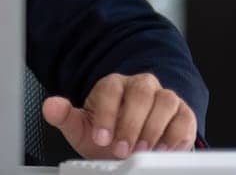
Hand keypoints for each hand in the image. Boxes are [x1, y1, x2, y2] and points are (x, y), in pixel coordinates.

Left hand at [42, 73, 196, 158]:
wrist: (129, 146)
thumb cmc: (106, 134)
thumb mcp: (82, 128)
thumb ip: (65, 116)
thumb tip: (50, 106)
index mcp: (113, 85)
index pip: (111, 89)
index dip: (106, 114)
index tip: (101, 138)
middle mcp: (140, 86)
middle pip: (141, 92)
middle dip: (131, 123)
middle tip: (122, 150)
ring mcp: (163, 97)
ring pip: (166, 101)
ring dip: (154, 128)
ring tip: (142, 151)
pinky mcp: (183, 113)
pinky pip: (185, 118)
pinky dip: (176, 135)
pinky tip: (163, 150)